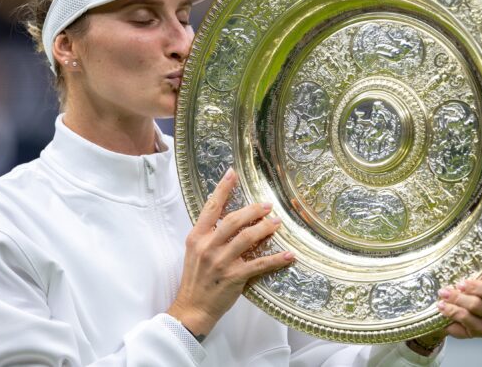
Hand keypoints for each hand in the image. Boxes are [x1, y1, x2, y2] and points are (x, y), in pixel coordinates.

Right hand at [167, 168, 294, 335]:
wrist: (192, 308)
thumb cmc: (196, 279)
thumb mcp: (195, 252)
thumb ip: (209, 234)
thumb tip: (229, 217)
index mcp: (197, 237)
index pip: (211, 208)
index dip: (223, 189)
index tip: (233, 173)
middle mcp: (208, 246)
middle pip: (234, 220)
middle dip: (253, 210)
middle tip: (267, 205)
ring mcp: (221, 262)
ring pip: (247, 238)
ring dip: (265, 228)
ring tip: (276, 223)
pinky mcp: (234, 277)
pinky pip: (259, 264)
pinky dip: (276, 259)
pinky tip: (288, 255)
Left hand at [439, 263, 481, 338]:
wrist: (443, 308)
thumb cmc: (455, 282)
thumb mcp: (460, 268)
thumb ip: (464, 256)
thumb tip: (452, 238)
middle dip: (477, 287)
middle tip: (458, 284)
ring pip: (479, 308)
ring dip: (458, 300)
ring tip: (442, 295)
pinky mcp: (481, 330)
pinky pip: (470, 324)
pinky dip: (453, 315)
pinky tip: (442, 309)